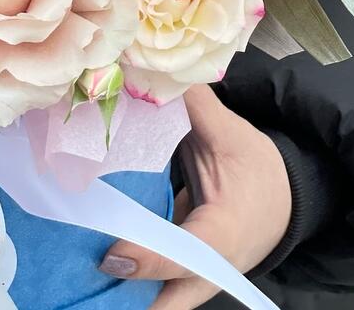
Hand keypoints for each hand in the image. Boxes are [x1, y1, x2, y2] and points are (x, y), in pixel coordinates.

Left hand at [100, 85, 291, 309]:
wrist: (283, 203)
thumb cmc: (260, 174)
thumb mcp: (232, 136)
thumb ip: (195, 106)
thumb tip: (152, 67)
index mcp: (221, 238)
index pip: (181, 257)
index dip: (145, 258)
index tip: (110, 254)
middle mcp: (203, 272)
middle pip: (161, 304)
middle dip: (122, 300)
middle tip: (81, 275)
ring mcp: (189, 281)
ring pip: (149, 301)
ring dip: (114, 290)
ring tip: (70, 266)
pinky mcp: (175, 276)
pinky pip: (145, 286)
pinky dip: (119, 273)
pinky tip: (81, 251)